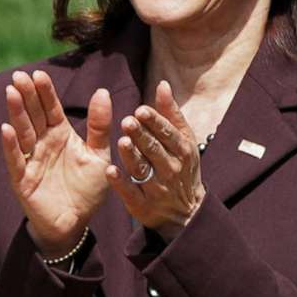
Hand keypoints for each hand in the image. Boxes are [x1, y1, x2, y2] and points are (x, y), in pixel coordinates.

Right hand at [0, 70, 110, 254]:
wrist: (76, 221)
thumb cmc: (87, 189)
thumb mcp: (99, 154)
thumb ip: (99, 125)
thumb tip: (102, 91)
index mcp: (60, 134)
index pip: (51, 108)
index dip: (44, 92)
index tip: (38, 74)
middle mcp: (42, 143)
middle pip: (33, 115)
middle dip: (26, 95)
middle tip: (18, 76)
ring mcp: (30, 160)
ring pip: (22, 132)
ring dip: (16, 113)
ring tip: (11, 93)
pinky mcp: (22, 179)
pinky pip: (15, 159)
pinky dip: (10, 145)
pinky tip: (6, 129)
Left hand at [110, 80, 205, 234]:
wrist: (186, 211)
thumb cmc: (182, 167)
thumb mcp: (183, 141)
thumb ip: (171, 114)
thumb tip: (162, 85)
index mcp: (183, 150)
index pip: (168, 133)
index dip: (155, 122)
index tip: (141, 109)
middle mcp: (171, 168)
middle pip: (155, 150)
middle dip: (142, 135)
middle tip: (127, 121)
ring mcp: (158, 188)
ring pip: (143, 170)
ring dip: (132, 156)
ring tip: (121, 141)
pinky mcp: (143, 205)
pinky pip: (131, 193)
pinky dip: (121, 183)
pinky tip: (110, 171)